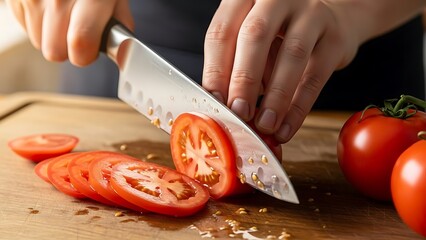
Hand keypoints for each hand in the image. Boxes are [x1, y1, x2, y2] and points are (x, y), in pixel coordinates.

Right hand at [5, 0, 133, 65]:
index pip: (80, 42)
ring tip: (64, 16)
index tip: (90, 51)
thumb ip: (120, 21)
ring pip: (39, 42)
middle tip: (78, 33)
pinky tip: (49, 8)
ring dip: (52, 36)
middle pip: (54, 51)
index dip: (86, 55)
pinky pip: (26, 28)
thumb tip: (121, 50)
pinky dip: (39, 23)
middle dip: (68, 49)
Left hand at [202, 0, 362, 143]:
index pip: (222, 31)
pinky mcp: (335, 37)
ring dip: (275, 96)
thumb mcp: (251, 41)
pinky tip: (286, 127)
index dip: (216, 70)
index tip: (214, 102)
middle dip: (244, 80)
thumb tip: (225, 108)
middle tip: (239, 113)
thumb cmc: (279, 35)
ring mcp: (310, 12)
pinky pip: (316, 75)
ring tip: (265, 125)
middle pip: (255, 35)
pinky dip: (299, 107)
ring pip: (292, 54)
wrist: (331, 20)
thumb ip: (236, 66)